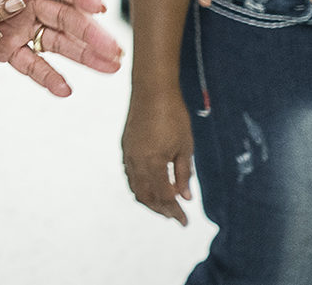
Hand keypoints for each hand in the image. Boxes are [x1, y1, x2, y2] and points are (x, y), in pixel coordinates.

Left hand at [0, 0, 122, 95]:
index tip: (98, 4)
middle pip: (66, 14)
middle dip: (92, 32)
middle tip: (115, 50)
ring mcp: (19, 24)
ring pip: (58, 40)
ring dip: (84, 54)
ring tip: (111, 68)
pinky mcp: (6, 47)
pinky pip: (30, 62)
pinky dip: (47, 76)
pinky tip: (66, 90)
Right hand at [122, 88, 194, 225]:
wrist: (152, 89)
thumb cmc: (172, 115)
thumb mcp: (185, 146)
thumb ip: (184, 174)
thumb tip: (185, 196)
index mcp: (153, 164)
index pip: (165, 197)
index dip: (175, 212)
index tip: (184, 222)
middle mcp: (136, 163)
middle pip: (146, 197)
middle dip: (161, 210)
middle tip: (175, 215)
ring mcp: (128, 154)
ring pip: (135, 188)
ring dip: (149, 199)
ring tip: (164, 203)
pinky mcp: (126, 146)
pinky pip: (130, 175)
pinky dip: (141, 185)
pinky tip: (152, 183)